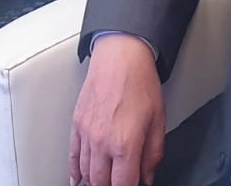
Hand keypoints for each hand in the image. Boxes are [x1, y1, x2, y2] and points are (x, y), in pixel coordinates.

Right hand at [70, 34, 164, 185]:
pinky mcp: (77, 124)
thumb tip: (147, 176)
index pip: (123, 185)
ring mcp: (86, 134)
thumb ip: (153, 155)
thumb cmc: (140, 83)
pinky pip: (72, 156)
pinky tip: (77, 179)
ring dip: (95, 182)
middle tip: (120, 182)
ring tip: (103, 182)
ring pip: (86, 172)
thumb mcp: (158, 121)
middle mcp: (102, 142)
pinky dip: (74, 171)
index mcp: (125, 144)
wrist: (120, 57)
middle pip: (101, 182)